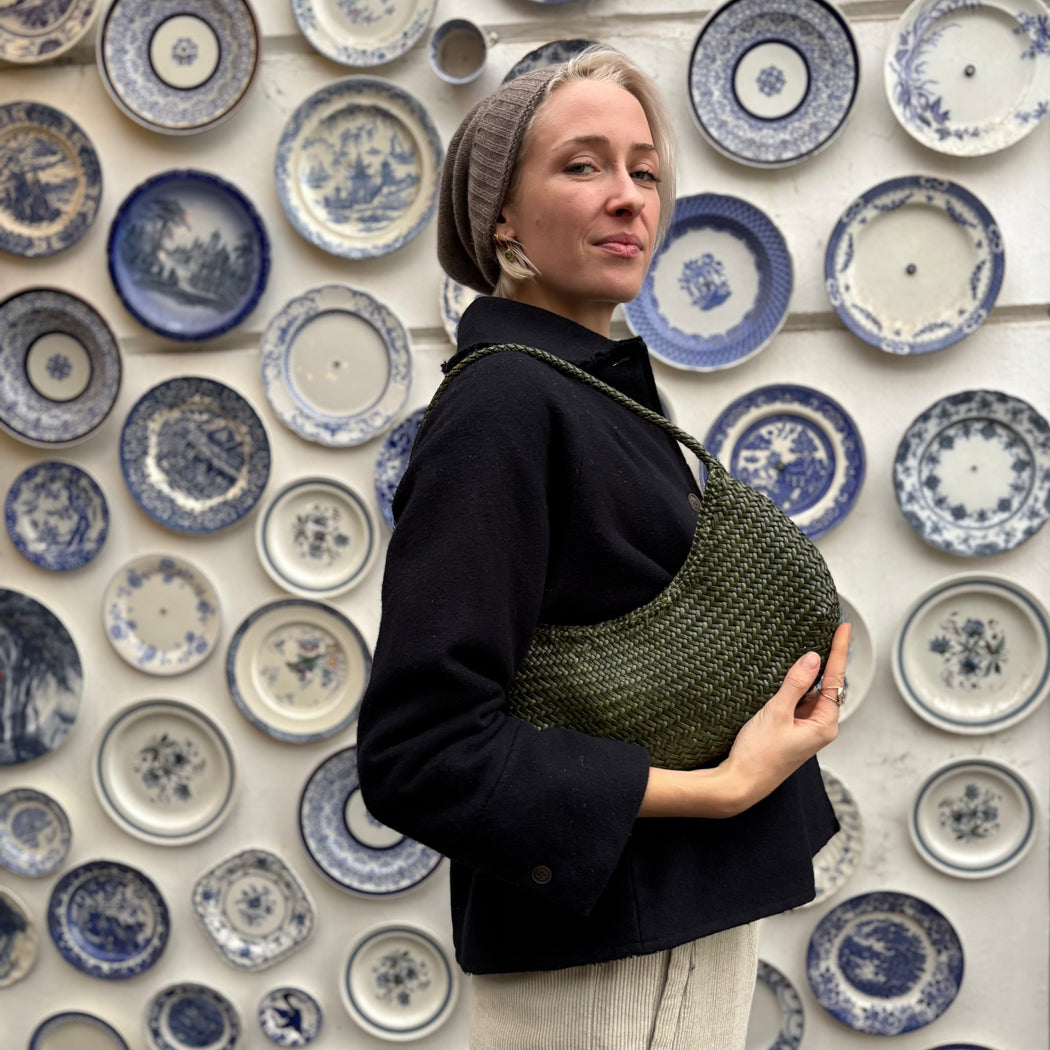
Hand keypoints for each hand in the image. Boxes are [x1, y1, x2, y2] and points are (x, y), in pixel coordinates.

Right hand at [718, 621, 850, 813]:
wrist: (740, 783)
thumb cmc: (759, 754)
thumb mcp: (776, 712)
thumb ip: (795, 684)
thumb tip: (813, 658)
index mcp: (824, 724)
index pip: (836, 679)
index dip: (839, 651)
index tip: (844, 627)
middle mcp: (819, 727)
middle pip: (826, 685)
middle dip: (823, 661)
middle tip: (825, 632)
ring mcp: (805, 730)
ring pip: (809, 694)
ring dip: (804, 676)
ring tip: (797, 654)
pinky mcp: (791, 732)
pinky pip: (797, 703)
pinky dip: (793, 689)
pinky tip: (785, 678)